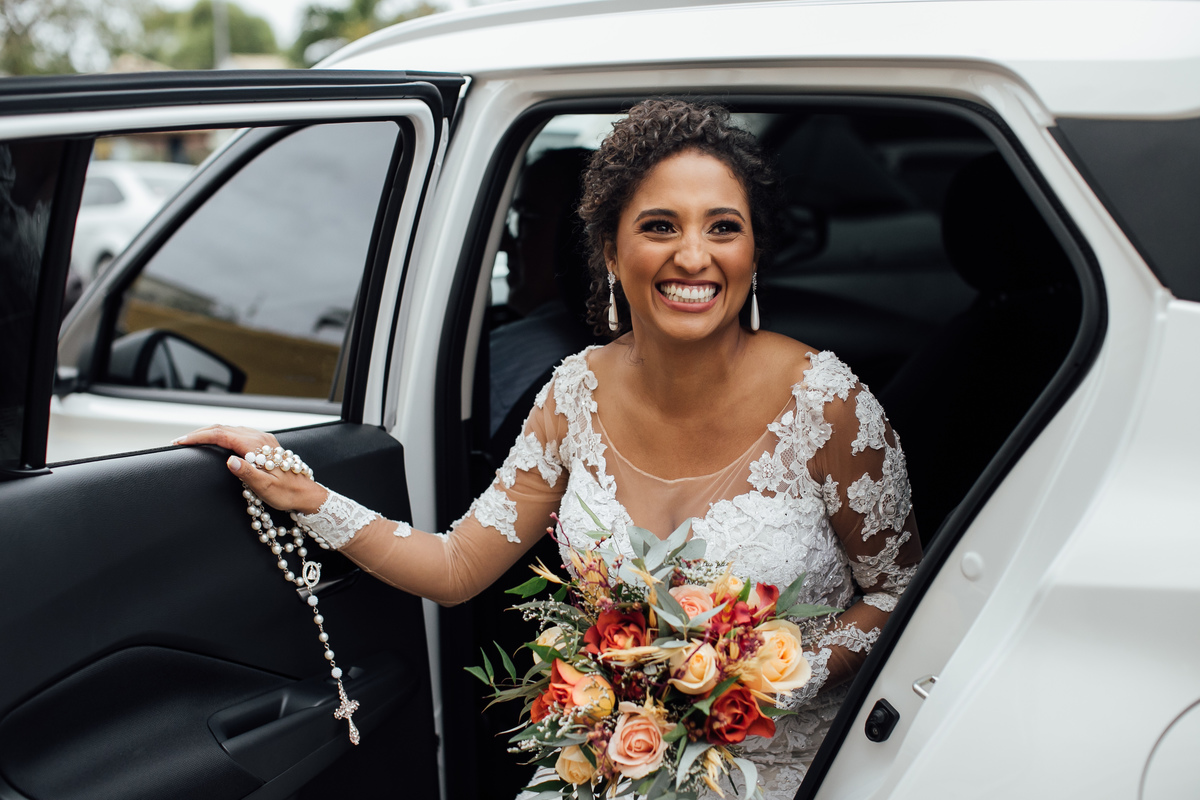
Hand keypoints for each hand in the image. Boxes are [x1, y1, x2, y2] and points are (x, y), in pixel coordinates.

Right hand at [173, 424, 326, 514]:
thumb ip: (247, 473)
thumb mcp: (265, 487)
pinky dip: (223, 434)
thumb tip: (230, 460)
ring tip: (193, 440)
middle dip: (200, 433)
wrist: (306, 493)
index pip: (221, 435)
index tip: (181, 442)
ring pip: (231, 428)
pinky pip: (239, 433)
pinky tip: (216, 441)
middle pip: (224, 428)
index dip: (199, 437)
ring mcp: (264, 439)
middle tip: (180, 441)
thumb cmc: (287, 493)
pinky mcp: (266, 443)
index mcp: (257, 446)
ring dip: (211, 432)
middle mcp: (260, 438)